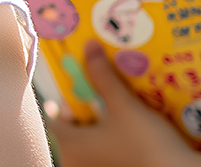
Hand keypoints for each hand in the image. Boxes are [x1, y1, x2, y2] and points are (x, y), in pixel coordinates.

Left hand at [47, 41, 197, 166]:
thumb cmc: (145, 141)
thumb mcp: (122, 104)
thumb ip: (102, 75)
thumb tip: (89, 45)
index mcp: (70, 147)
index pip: (55, 121)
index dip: (65, 103)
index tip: (80, 92)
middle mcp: (76, 163)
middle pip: (72, 134)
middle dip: (84, 115)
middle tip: (102, 100)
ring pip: (89, 145)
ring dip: (99, 129)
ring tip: (117, 114)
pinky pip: (103, 156)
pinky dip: (110, 144)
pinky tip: (129, 134)